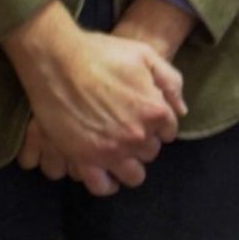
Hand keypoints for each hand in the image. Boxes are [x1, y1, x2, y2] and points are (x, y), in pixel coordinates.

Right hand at [3, 0, 185, 195]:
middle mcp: (137, 136)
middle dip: (144, 141)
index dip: (158, 123)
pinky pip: (102, 186)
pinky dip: (106, 184)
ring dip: (129, 165)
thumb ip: (170, 82)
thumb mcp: (145, 55)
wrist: (57, 60)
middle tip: (127, 129)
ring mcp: (110, 151)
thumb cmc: (101, 53)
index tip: (144, 116)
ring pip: (133, 175)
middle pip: (151, 152)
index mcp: (155, 111)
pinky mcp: (84, 159)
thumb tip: (181, 110)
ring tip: (119, 152)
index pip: (169, 131)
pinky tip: (106, 173)